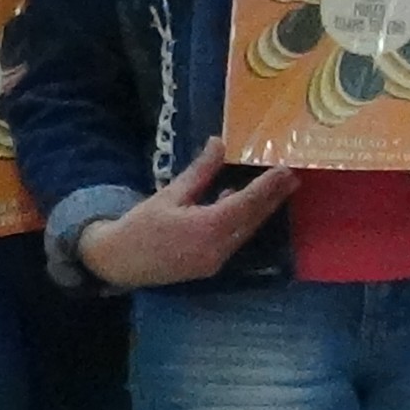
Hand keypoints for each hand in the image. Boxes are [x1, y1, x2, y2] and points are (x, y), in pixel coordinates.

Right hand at [80, 139, 298, 289]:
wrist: (117, 262)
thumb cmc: (139, 226)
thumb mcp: (168, 194)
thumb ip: (199, 172)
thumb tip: (219, 144)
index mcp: (206, 227)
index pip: (246, 203)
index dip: (267, 186)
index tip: (284, 170)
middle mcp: (217, 247)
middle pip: (252, 219)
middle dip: (272, 198)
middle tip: (292, 178)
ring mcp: (216, 260)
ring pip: (246, 231)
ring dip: (261, 211)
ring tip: (278, 191)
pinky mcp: (211, 265)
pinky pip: (234, 240)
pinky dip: (242, 222)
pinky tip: (242, 206)